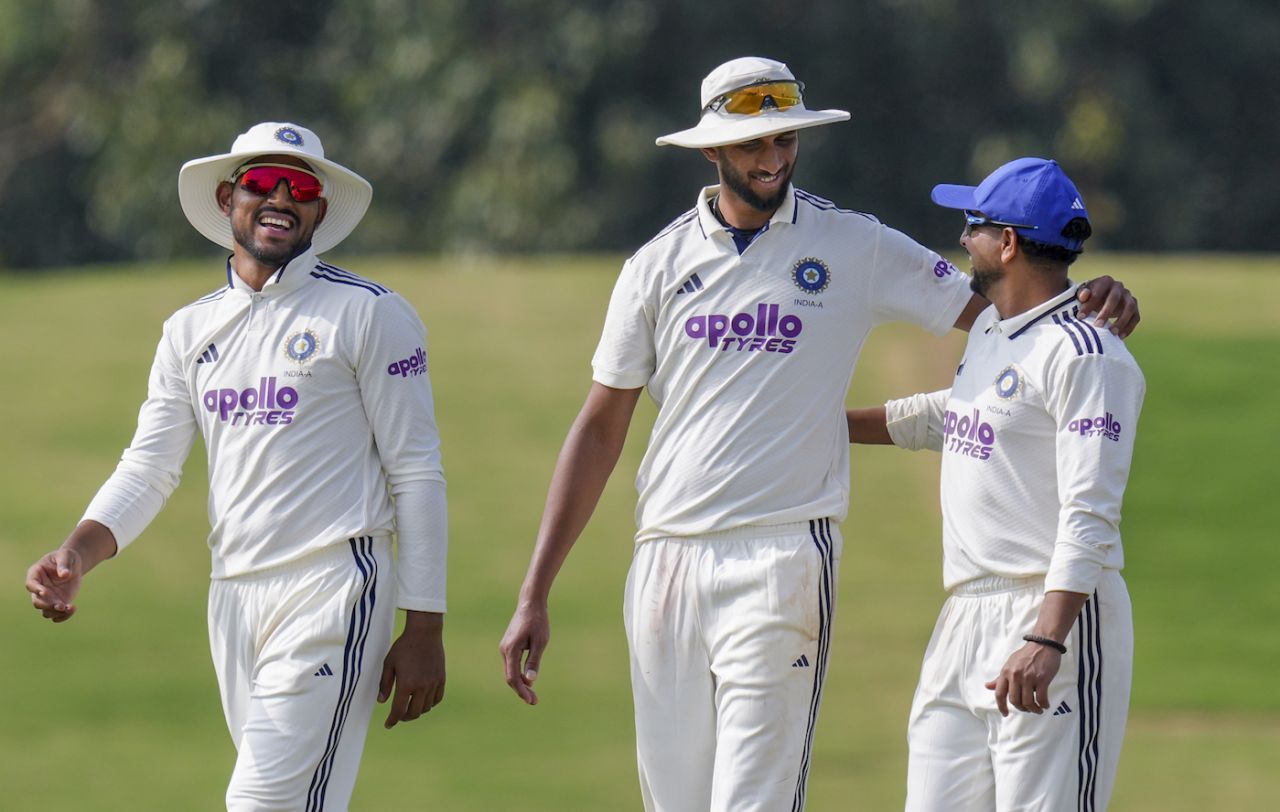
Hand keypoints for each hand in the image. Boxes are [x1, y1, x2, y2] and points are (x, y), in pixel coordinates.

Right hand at [26, 548, 84, 621]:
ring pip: (45, 611)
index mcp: (36, 574)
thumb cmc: (66, 557)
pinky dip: (63, 616)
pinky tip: (72, 610)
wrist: (72, 565)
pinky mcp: (57, 603)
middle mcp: (39, 588)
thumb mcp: (66, 555)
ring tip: (69, 608)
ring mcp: (47, 598)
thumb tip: (65, 574)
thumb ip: (64, 564)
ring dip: (56, 612)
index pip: (31, 584)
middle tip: (60, 605)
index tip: (45, 592)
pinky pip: (56, 615)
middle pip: (37, 601)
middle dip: (47, 605)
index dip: (36, 589)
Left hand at [378, 611, 445, 728]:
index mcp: (406, 684)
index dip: (392, 720)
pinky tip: (423, 701)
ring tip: (410, 707)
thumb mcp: (389, 663)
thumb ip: (384, 684)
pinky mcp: (441, 679)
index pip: (398, 710)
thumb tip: (381, 701)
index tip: (388, 724)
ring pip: (426, 708)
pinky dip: (430, 704)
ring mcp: (433, 683)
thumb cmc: (404, 647)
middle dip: (404, 717)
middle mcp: (421, 687)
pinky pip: (437, 699)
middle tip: (399, 716)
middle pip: (413, 713)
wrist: (424, 633)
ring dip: (417, 711)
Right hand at [499, 600, 548, 704]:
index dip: (521, 691)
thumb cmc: (538, 621)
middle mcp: (505, 650)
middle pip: (510, 676)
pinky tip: (528, 681)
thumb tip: (530, 681)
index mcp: (511, 649)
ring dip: (520, 684)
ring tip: (532, 695)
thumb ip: (534, 661)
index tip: (531, 700)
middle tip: (534, 701)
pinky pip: (512, 665)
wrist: (530, 603)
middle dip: (521, 690)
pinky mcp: (509, 646)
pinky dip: (519, 675)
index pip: (512, 677)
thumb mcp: (540, 642)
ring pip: (510, 671)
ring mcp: (505, 648)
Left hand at [985, 641, 1062, 715]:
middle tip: (1027, 709)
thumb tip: (987, 686)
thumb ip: (1000, 677)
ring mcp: (1028, 678)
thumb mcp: (1010, 664)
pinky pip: (1041, 698)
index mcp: (1006, 672)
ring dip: (1033, 709)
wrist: (1043, 644)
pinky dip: (1043, 705)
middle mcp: (1015, 676)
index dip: (1001, 706)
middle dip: (1021, 708)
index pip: (999, 693)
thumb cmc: (1026, 655)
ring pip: (1027, 702)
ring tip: (1037, 709)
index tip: (1005, 714)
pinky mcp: (1042, 679)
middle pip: (1014, 700)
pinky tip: (1045, 705)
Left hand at [1076, 275, 1139, 337]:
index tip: (1080, 317)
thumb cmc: (1088, 297)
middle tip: (1097, 325)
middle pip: (1115, 298)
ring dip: (1122, 321)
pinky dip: (1129, 327)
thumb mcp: (1082, 294)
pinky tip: (1120, 337)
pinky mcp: (1134, 308)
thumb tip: (1084, 296)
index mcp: (1105, 281)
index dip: (1090, 304)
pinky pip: (1136, 317)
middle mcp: (1119, 287)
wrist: (1100, 299)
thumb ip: (1082, 294)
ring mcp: (1128, 297)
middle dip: (1106, 312)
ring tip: (1112, 333)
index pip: (1099, 291)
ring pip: (1130, 307)